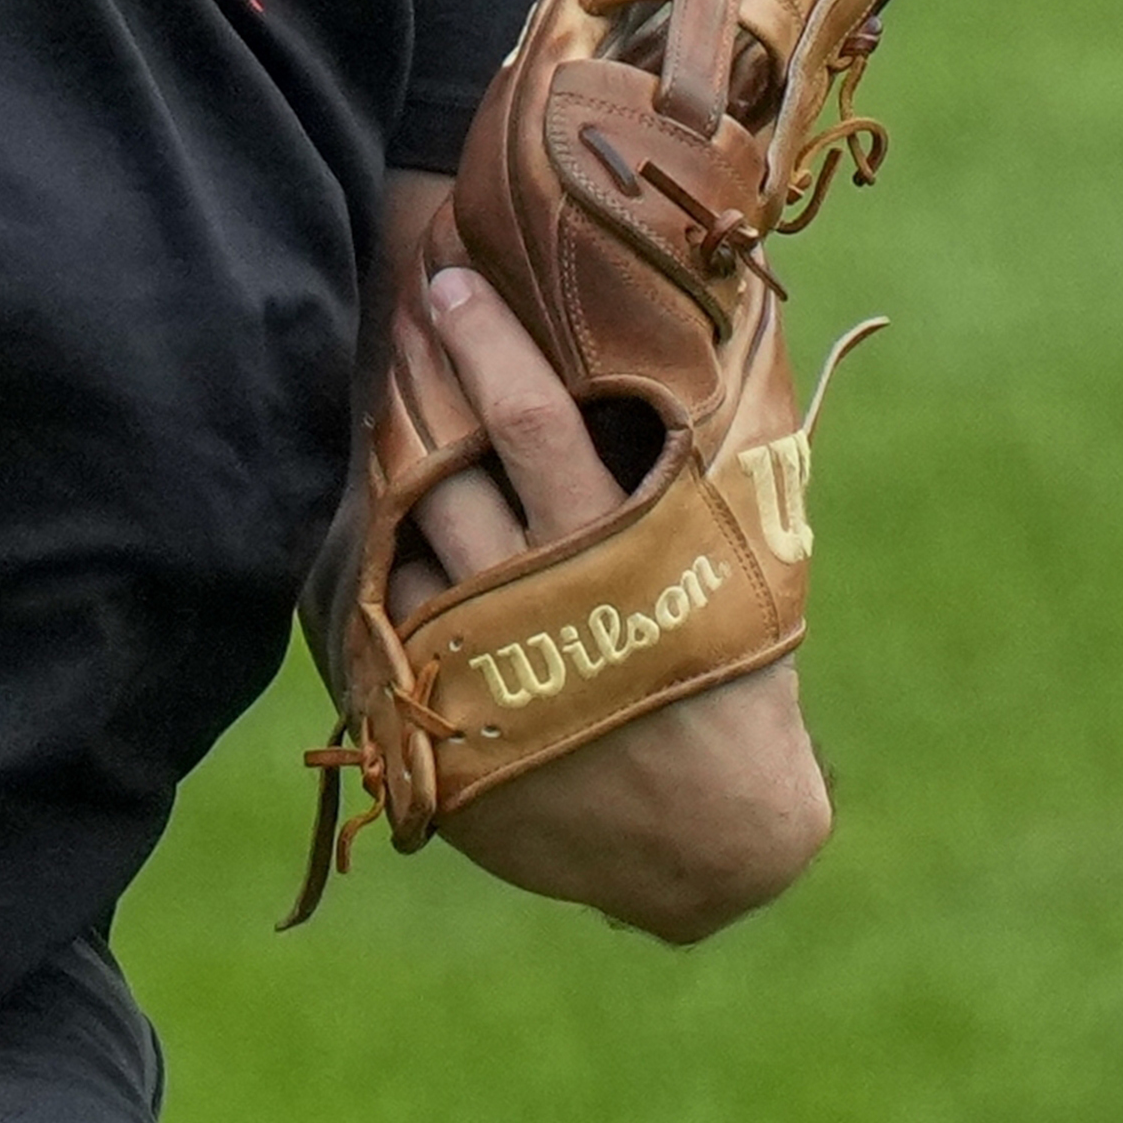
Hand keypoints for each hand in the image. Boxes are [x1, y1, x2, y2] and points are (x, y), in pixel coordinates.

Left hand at [380, 252, 834, 940]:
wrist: (708, 841)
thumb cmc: (727, 673)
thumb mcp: (735, 564)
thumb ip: (701, 463)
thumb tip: (712, 335)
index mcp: (620, 551)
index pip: (530, 421)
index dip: (484, 345)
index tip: (449, 281)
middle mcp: (535, 601)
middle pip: (445, 465)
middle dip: (417, 386)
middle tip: (402, 320)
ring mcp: (477, 663)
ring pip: (404, 536)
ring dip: (394, 476)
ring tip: (393, 415)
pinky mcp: (435, 721)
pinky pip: (387, 617)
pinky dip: (391, 570)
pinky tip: (395, 531)